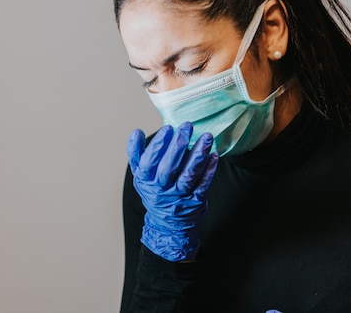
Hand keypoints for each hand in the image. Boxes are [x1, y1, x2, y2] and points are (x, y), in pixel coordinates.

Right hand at [127, 122, 218, 261]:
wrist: (168, 224)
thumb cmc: (154, 191)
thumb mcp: (140, 175)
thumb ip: (136, 154)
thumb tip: (136, 132)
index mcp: (145, 181)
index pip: (149, 162)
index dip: (158, 146)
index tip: (168, 128)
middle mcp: (161, 190)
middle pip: (169, 168)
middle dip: (178, 146)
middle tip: (187, 126)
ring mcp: (179, 197)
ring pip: (189, 175)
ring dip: (198, 155)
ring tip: (206, 137)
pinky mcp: (195, 201)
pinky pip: (203, 184)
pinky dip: (210, 170)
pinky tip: (214, 154)